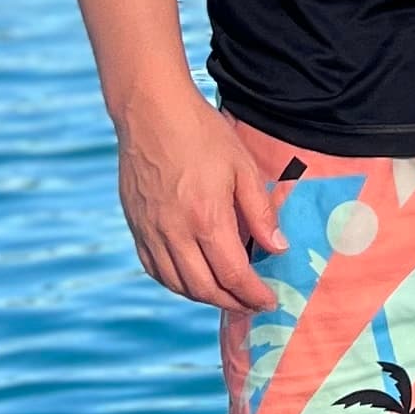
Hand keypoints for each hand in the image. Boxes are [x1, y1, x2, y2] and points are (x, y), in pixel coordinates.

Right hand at [115, 89, 285, 310]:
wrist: (151, 111)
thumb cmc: (201, 133)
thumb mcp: (242, 166)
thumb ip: (260, 212)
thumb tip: (278, 248)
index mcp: (206, 218)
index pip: (233, 275)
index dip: (253, 295)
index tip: (268, 301)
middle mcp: (175, 233)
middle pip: (205, 288)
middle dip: (232, 302)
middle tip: (251, 303)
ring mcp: (151, 232)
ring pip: (177, 284)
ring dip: (204, 297)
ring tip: (226, 294)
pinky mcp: (136, 226)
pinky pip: (154, 269)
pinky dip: (175, 283)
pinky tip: (191, 279)